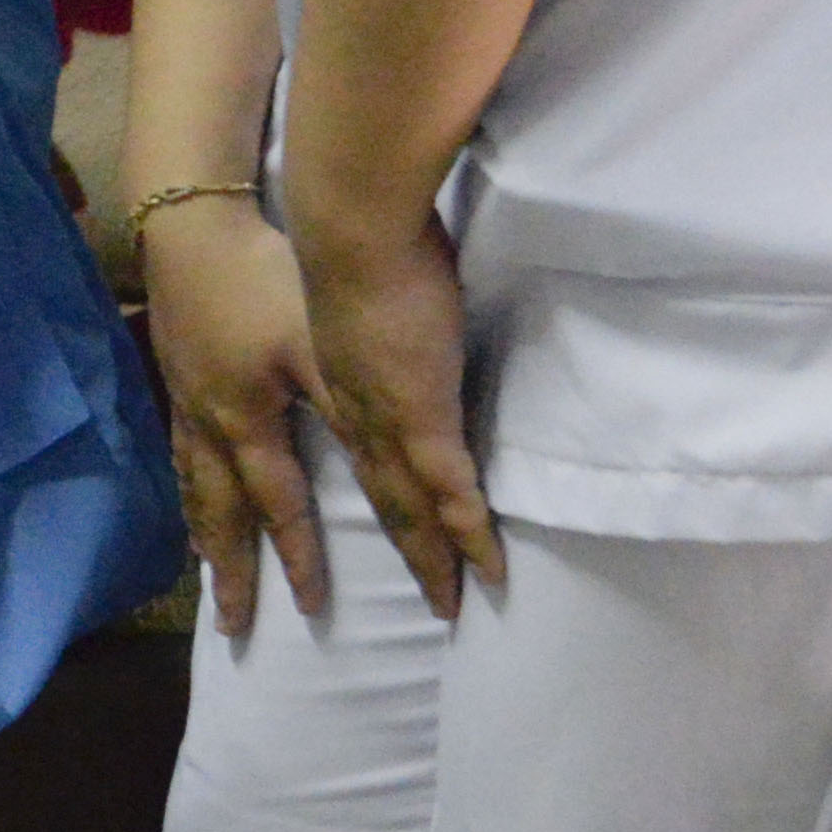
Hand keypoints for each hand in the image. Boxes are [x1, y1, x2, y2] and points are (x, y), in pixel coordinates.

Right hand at [141, 196, 331, 637]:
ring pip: (194, 483)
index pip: (281, 506)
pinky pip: (180, 446)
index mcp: (248, 422)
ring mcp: (185, 395)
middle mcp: (210, 422)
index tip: (311, 608)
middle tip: (233, 625)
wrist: (192, 219)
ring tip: (207, 569)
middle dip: (232, 571)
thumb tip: (384, 473)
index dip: (299, 557)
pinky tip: (191, 483)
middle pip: (221, 512)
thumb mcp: (316, 342)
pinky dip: (187, 482)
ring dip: (204, 533)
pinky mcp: (174, 366)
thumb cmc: (263, 276)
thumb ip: (346, 407)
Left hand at [292, 202, 499, 616]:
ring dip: (434, 558)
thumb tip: (414, 310)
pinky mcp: (421, 413)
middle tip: (431, 602)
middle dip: (410, 553)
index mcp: (345, 384)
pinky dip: (468, 530)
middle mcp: (361, 414)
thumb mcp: (368, 289)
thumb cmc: (363, 237)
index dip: (388, 499)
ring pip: (412, 508)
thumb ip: (390, 313)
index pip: (371, 457)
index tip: (403, 536)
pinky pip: (450, 488)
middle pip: (388, 500)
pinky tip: (487, 564)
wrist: (351, 226)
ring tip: (452, 605)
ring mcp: (390, 419)